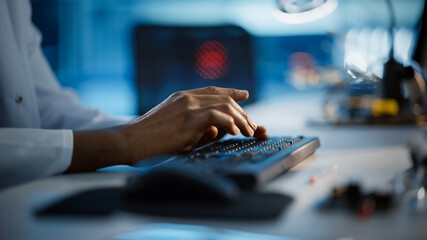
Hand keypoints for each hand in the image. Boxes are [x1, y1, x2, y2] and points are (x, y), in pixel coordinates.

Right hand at [119, 86, 267, 164]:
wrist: (128, 141)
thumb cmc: (148, 138)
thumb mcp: (174, 128)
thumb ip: (196, 126)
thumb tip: (217, 131)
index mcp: (182, 97)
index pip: (213, 90)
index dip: (231, 91)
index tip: (244, 95)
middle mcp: (187, 98)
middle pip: (224, 98)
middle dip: (242, 111)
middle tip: (252, 124)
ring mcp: (188, 107)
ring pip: (224, 106)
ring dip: (240, 119)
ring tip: (249, 131)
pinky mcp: (188, 119)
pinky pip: (217, 116)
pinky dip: (230, 123)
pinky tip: (236, 131)